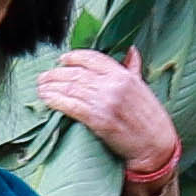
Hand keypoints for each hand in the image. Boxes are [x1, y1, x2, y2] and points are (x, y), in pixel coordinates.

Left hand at [36, 44, 177, 181]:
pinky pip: (71, 106)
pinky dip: (55, 101)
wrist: (155, 145)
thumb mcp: (143, 87)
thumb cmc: (149, 117)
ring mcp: (105, 102)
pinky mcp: (98, 119)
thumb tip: (131, 50)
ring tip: (40, 87)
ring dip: (51, 87)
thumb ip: (132, 68)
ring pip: (70, 89)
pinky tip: (46, 99)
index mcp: (124, 75)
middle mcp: (113, 85)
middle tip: (43, 77)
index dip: (74, 57)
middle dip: (56, 74)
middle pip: (77, 73)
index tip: (62, 60)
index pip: (92, 58)